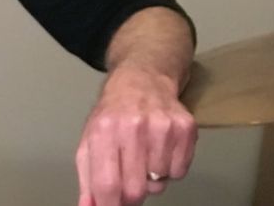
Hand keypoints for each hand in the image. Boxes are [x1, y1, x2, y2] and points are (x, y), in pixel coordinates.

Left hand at [75, 65, 196, 205]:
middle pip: (136, 189)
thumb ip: (88, 177)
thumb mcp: (90, 139)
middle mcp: (133, 127)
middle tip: (128, 183)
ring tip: (144, 156)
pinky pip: (179, 172)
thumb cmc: (112, 114)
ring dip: (151, 179)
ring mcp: (162, 127)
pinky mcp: (186, 128)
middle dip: (131, 195)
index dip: (109, 205)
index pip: (107, 183)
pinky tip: (160, 149)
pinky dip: (170, 169)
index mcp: (103, 131)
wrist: (142, 80)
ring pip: (160, 183)